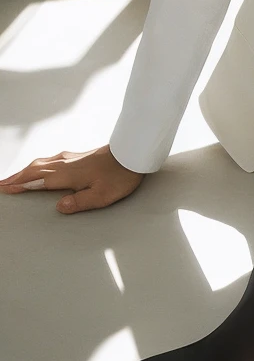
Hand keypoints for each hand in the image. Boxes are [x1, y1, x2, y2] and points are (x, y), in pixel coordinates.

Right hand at [0, 145, 144, 213]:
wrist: (133, 153)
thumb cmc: (120, 175)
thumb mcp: (101, 196)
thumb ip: (79, 202)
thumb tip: (59, 207)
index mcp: (68, 174)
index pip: (37, 180)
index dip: (20, 184)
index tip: (4, 188)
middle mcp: (66, 163)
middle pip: (35, 169)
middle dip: (16, 176)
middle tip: (2, 183)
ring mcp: (72, 157)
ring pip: (42, 163)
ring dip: (26, 170)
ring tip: (15, 177)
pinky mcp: (79, 156)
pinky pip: (51, 160)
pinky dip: (39, 165)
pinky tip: (41, 167)